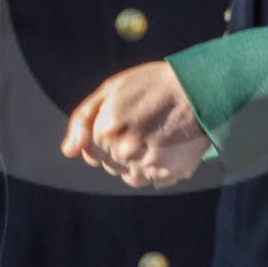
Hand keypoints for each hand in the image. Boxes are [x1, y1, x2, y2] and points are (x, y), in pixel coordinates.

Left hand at [61, 61, 210, 188]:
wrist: (199, 90)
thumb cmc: (153, 85)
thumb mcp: (111, 90)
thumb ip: (83, 120)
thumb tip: (68, 152)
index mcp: (105, 129)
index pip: (90, 151)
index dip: (103, 137)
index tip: (122, 122)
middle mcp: (122, 151)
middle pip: (109, 164)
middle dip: (119, 148)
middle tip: (142, 124)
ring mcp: (144, 165)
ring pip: (128, 175)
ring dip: (136, 161)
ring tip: (154, 135)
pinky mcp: (166, 174)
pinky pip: (149, 180)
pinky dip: (154, 168)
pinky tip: (165, 146)